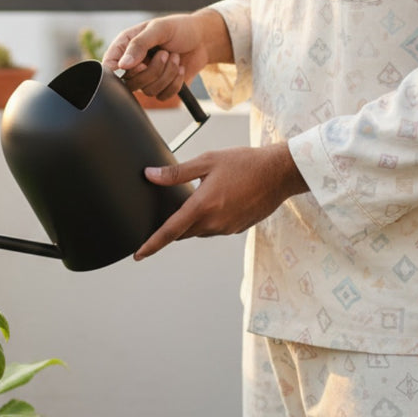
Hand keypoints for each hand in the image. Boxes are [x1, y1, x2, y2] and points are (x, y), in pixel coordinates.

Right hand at [102, 9, 232, 99]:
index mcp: (126, 46)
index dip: (118, 69)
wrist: (202, 40)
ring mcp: (146, 78)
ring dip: (167, 74)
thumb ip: (139, 44)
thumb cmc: (179, 29)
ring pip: (148, 90)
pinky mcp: (160, 88)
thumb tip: (123, 65)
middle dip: (153, 70)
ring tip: (175, 57)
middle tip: (165, 53)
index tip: (138, 63)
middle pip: (130, 83)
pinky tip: (180, 68)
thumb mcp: (159, 29)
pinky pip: (162, 96)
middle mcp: (133, 65)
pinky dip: (175, 83)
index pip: (109, 64)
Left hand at [134, 144, 308, 259]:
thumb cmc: (245, 163)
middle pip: (183, 232)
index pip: (170, 231)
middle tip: (170, 211)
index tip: (137, 255)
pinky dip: (210, 219)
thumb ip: (176, 173)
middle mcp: (214, 222)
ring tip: (201, 199)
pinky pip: (215, 229)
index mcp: (202, 206)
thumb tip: (150, 175)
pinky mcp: (237, 229)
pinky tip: (219, 201)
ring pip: (199, 231)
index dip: (151, 244)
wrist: (280, 172)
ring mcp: (227, 228)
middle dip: (173, 227)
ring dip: (193, 221)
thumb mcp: (207, 161)